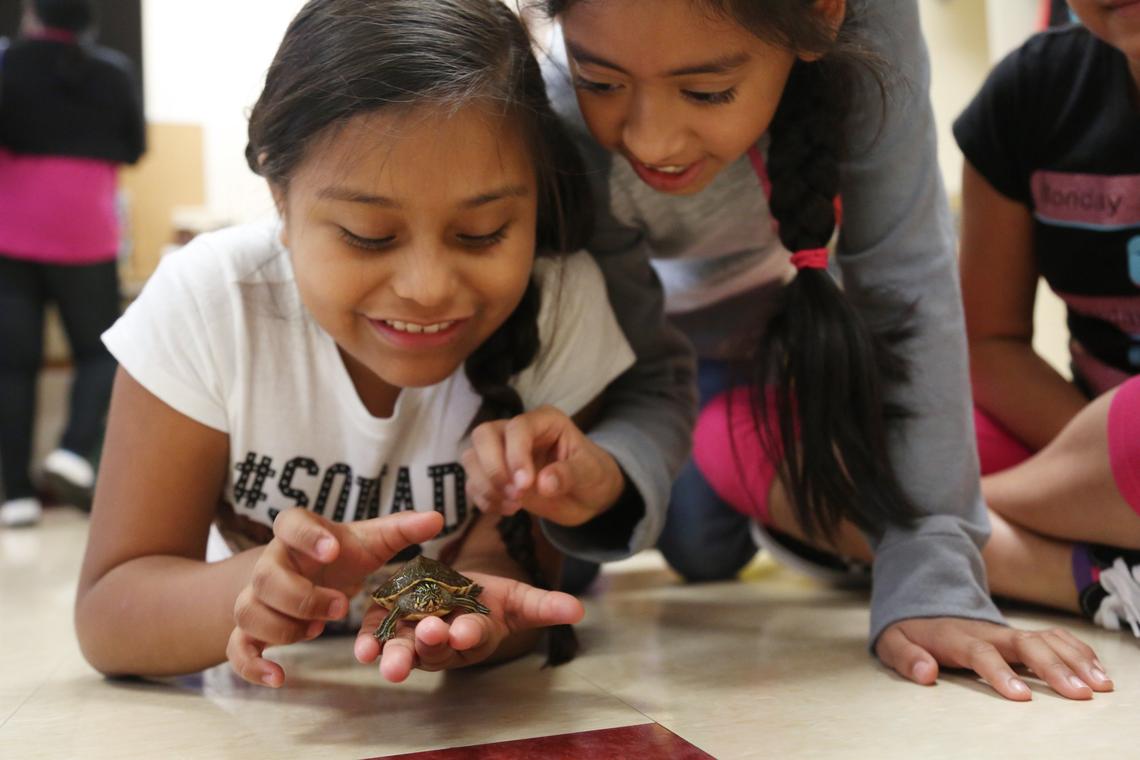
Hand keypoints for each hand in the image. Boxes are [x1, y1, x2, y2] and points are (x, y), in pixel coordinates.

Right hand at [227, 507, 443, 686]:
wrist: (306, 573)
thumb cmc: (340, 555)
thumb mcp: (370, 542)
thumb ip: (401, 530)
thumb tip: (437, 518)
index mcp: (298, 534)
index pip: (289, 522)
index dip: (308, 536)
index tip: (333, 550)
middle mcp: (270, 563)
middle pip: (265, 577)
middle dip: (303, 596)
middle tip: (342, 606)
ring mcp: (255, 596)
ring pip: (248, 611)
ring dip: (283, 627)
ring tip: (318, 631)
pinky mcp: (249, 629)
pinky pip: (236, 647)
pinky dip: (252, 665)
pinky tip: (280, 677)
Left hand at [353, 571, 583, 681]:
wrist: (459, 593)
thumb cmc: (493, 600)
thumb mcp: (520, 599)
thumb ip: (545, 606)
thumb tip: (579, 610)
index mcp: (475, 635)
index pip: (474, 636)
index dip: (470, 633)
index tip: (466, 629)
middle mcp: (444, 643)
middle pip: (435, 647)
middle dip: (430, 644)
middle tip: (427, 634)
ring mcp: (414, 638)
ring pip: (403, 648)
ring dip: (395, 654)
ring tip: (384, 658)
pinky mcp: (389, 626)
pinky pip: (377, 636)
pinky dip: (367, 643)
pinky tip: (361, 649)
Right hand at [462, 405, 624, 526]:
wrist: (589, 495)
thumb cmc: (593, 475)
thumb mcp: (590, 472)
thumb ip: (569, 474)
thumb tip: (544, 483)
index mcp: (544, 421)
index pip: (517, 428)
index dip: (515, 455)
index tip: (525, 485)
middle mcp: (518, 433)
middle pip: (483, 435)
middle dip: (493, 467)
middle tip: (516, 494)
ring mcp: (503, 454)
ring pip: (472, 458)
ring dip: (486, 485)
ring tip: (515, 505)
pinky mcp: (496, 477)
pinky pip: (474, 483)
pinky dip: (484, 500)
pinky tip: (509, 510)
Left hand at [876, 617, 1113, 700]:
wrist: (922, 603)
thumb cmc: (909, 631)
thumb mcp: (893, 642)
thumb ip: (906, 657)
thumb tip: (925, 673)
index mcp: (955, 637)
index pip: (981, 653)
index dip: (1000, 673)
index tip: (1021, 698)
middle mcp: (987, 632)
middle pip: (1025, 644)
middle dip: (1053, 668)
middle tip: (1080, 694)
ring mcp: (1006, 632)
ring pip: (1046, 639)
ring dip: (1075, 660)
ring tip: (1099, 685)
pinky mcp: (1020, 636)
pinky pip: (1054, 637)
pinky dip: (1078, 650)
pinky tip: (1098, 671)